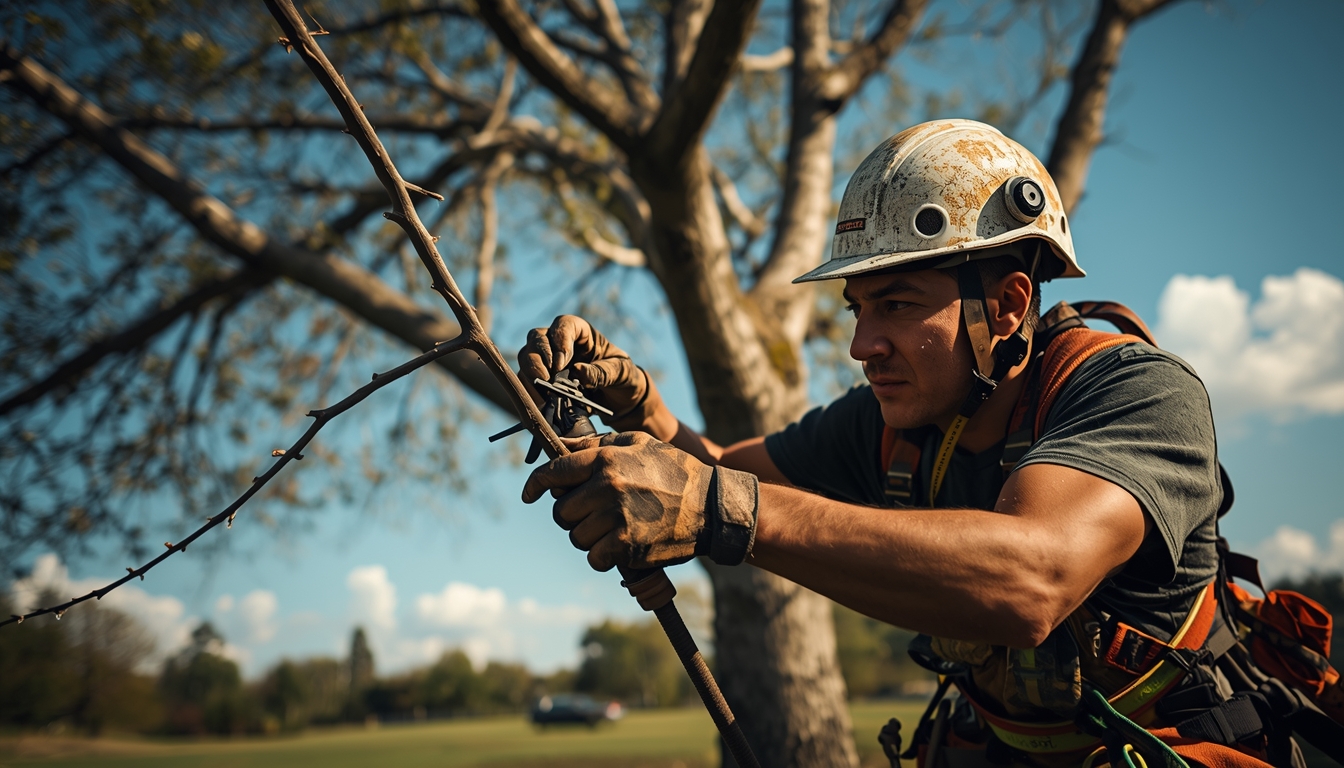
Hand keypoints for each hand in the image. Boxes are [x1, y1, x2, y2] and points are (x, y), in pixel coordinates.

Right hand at [517, 316, 664, 432]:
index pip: (564, 324)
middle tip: (547, 378)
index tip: (561, 362)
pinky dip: (529, 391)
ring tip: (544, 392)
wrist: (619, 400)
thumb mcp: (621, 373)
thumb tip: (578, 372)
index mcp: (581, 333)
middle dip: (539, 357)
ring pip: (526, 357)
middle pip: (537, 338)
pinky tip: (540, 402)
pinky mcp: (541, 380)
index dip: (559, 339)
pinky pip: (526, 381)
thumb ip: (602, 372)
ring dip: (530, 374)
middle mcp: (559, 343)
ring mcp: (547, 361)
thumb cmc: (622, 377)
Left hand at [521, 432, 757, 570]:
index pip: (554, 473)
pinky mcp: (626, 546)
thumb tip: (561, 446)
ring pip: (576, 537)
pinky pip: (594, 558)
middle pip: (562, 511)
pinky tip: (620, 547)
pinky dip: (603, 557)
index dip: (535, 485)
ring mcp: (616, 517)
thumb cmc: (675, 471)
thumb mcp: (639, 444)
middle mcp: (606, 487)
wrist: (711, 507)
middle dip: (573, 515)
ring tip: (612, 529)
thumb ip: (598, 445)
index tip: (529, 494)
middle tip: (594, 514)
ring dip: (589, 537)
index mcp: (606, 460)